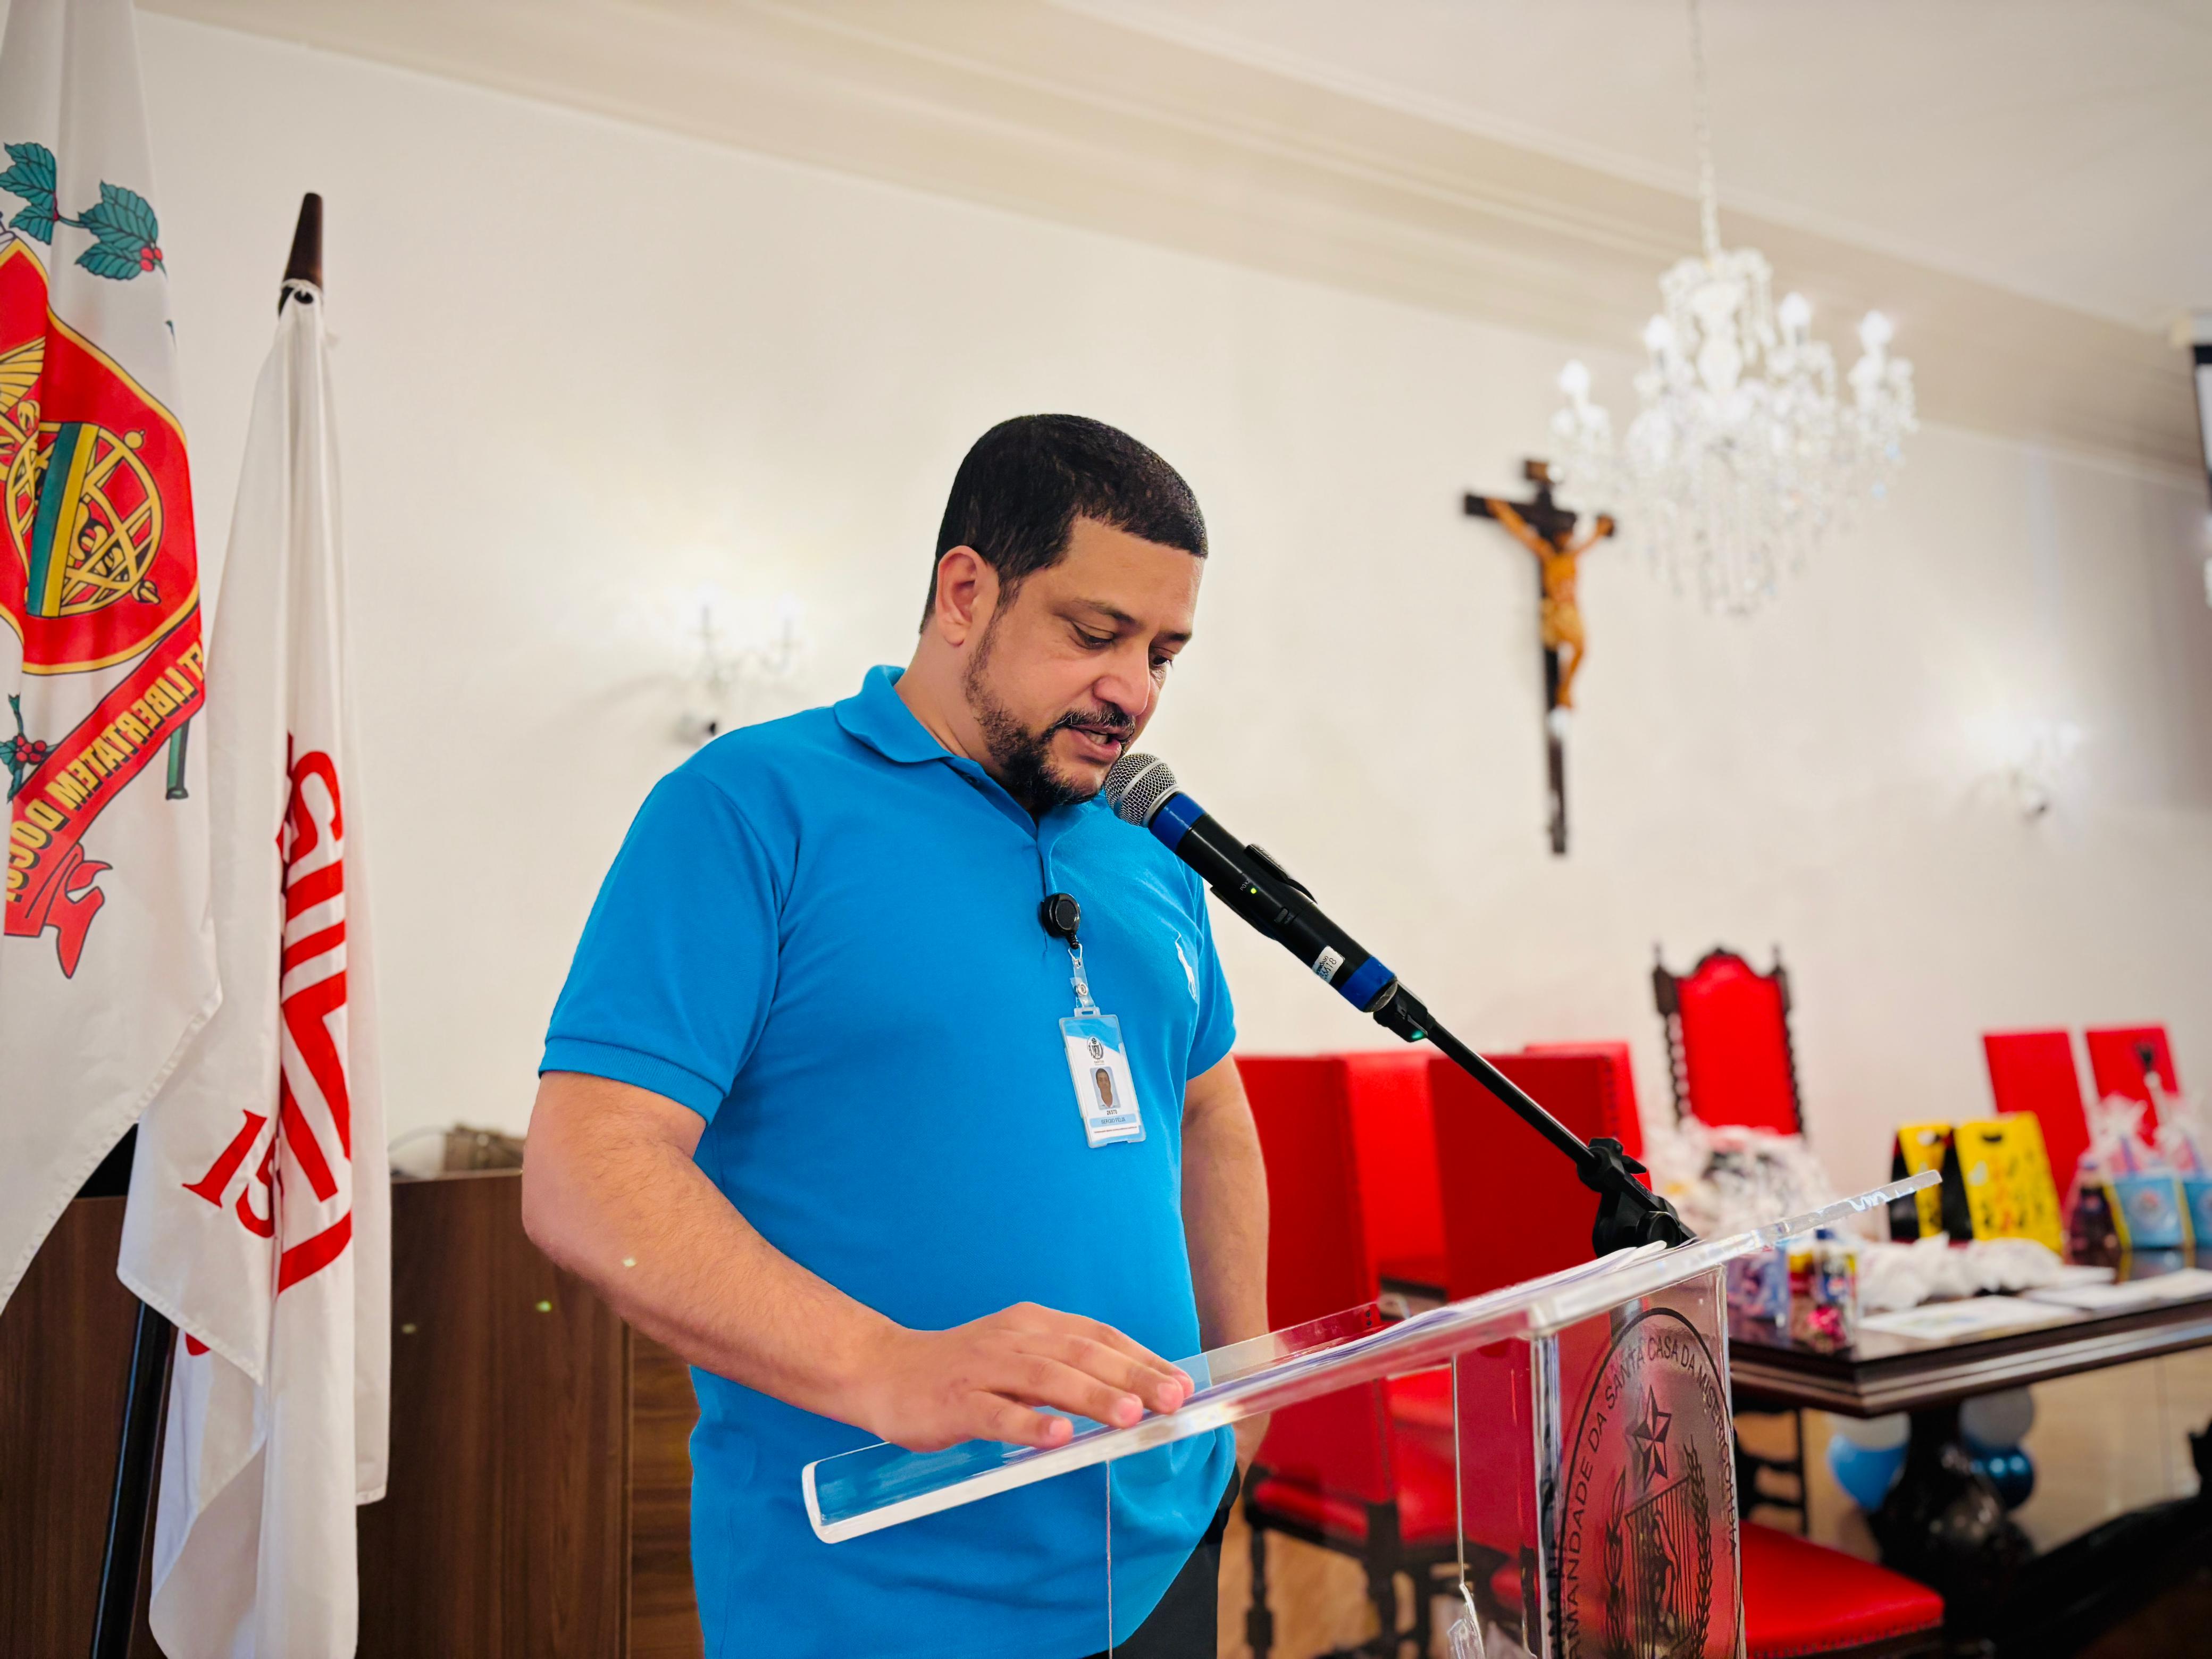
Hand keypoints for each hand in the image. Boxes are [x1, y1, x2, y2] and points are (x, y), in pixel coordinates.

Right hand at [852, 1302, 1193, 1452]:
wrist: (881, 1370)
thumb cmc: (961, 1371)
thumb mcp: (1017, 1358)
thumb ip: (1064, 1372)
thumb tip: (1131, 1395)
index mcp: (1032, 1325)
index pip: (1097, 1336)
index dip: (1141, 1357)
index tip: (1181, 1383)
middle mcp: (1013, 1340)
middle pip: (1081, 1354)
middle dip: (1131, 1376)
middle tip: (1172, 1399)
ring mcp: (982, 1369)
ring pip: (1045, 1379)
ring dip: (1091, 1396)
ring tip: (1130, 1416)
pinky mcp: (954, 1402)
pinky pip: (996, 1414)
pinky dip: (1029, 1424)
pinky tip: (1059, 1438)